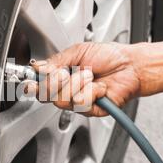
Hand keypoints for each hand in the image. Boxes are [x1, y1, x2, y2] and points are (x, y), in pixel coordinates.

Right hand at [27, 42, 141, 116]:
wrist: (131, 65)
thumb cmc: (109, 56)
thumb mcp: (78, 52)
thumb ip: (56, 61)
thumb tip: (39, 67)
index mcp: (62, 77)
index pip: (40, 86)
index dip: (33, 85)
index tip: (31, 82)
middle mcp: (68, 91)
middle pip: (48, 96)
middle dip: (58, 80)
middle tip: (69, 71)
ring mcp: (79, 102)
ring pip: (64, 100)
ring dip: (79, 83)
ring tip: (90, 76)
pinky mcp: (91, 110)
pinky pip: (82, 104)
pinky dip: (92, 91)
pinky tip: (100, 87)